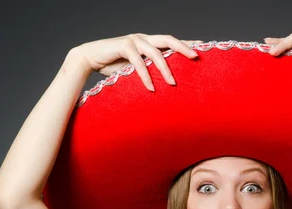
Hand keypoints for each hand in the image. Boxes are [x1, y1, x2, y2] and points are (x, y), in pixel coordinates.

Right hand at [71, 33, 202, 90]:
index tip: (202, 48)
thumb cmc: (113, 66)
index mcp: (148, 42)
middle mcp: (143, 38)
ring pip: (155, 51)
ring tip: (172, 83)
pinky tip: (151, 87)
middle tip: (196, 57)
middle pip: (168, 39)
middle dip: (183, 47)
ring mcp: (133, 40)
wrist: (89, 59)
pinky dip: (145, 75)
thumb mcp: (136, 69)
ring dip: (165, 68)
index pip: (171, 42)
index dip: (186, 43)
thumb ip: (149, 71)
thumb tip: (166, 84)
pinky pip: (138, 61)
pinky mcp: (123, 45)